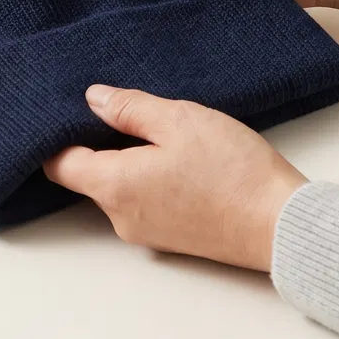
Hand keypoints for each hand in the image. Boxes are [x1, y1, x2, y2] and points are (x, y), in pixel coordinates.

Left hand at [43, 85, 306, 270]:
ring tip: (161, 133)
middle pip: (87, 176)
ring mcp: (144, 234)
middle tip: (124, 111)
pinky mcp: (169, 239)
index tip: (70, 111)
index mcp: (113, 186)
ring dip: (129, 161)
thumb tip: (93, 99)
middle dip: (99, 144)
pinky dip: (149, 180)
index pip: (58, 165)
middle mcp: (119, 217)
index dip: (57, 136)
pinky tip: (179, 160)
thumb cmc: (233, 170)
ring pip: (118, 188)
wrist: (282, 225)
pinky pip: (142, 203)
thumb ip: (129, 108)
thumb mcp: (179, 120)